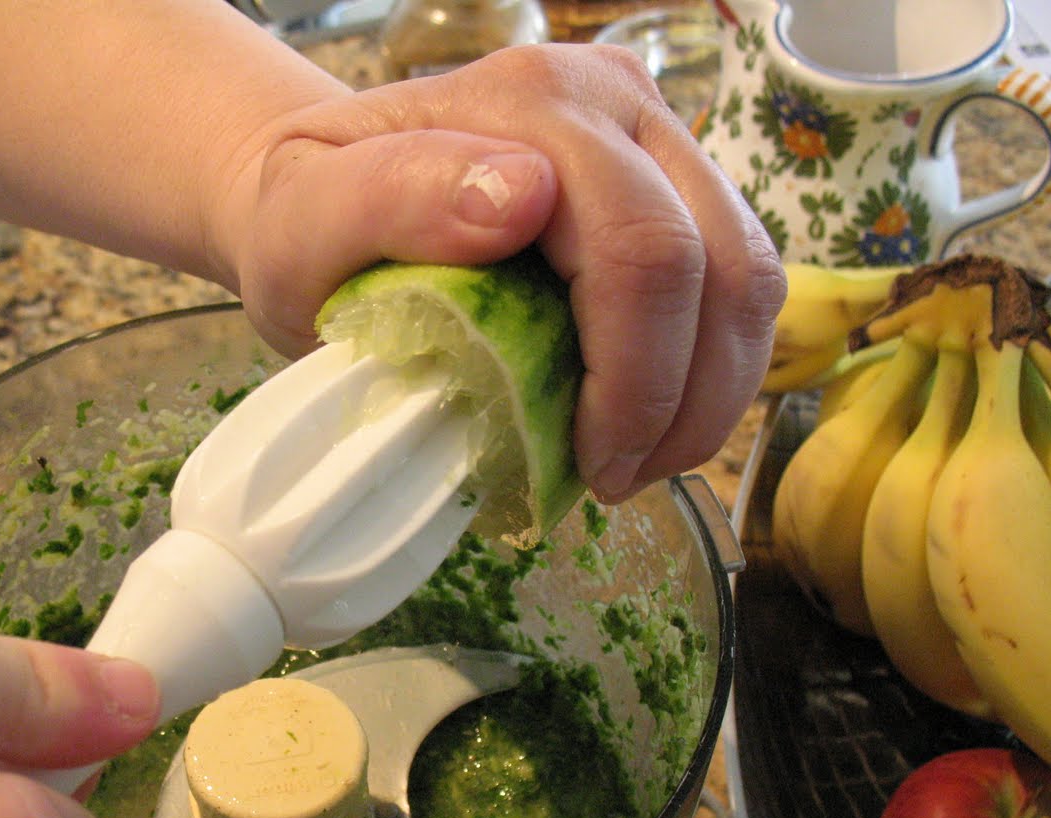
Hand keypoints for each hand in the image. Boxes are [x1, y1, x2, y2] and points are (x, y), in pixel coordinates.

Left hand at [224, 43, 786, 502]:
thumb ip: (389, 198)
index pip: (639, 247)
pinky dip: (706, 371)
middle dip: (681, 399)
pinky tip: (648, 423)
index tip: (589, 464)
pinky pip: (737, 283)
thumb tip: (523, 200)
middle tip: (616, 482)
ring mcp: (655, 138)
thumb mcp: (302, 220)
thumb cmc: (303, 220)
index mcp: (532, 102)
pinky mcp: (673, 184)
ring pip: (749, 276)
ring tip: (637, 464)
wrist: (319, 198)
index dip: (636, 378)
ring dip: (710, 394)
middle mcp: (613, 102)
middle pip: (718, 264)